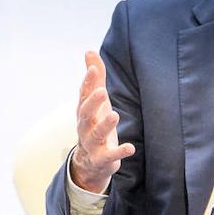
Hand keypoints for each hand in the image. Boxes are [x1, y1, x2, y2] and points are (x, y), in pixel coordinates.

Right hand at [70, 51, 135, 192]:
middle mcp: (85, 126)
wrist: (89, 162)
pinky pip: (109, 156)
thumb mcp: (96, 101)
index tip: (93, 69)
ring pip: (95, 134)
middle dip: (92, 103)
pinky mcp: (102, 159)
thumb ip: (94, 78)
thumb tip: (89, 51)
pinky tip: (130, 148)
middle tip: (102, 91)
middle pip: (84, 114)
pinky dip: (118, 152)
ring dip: (104, 125)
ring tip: (115, 115)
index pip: (83, 95)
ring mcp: (92, 144)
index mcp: (84, 111)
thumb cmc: (94, 124)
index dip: (87, 82)